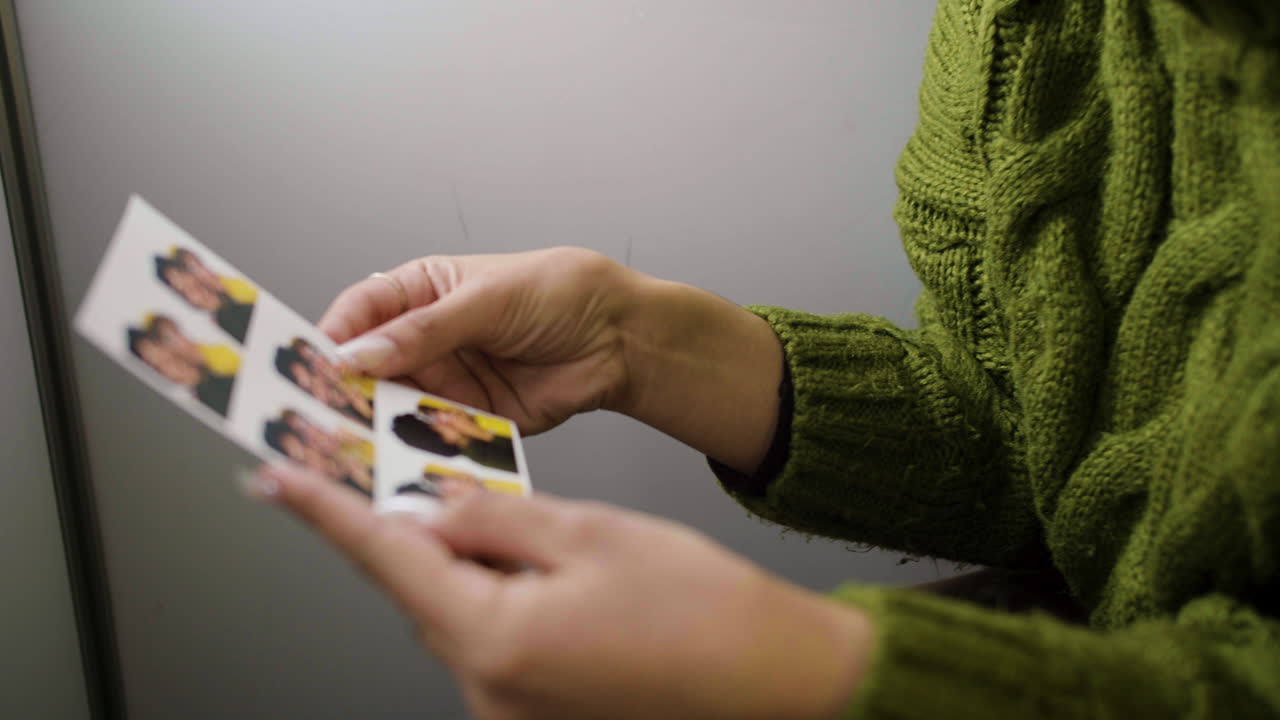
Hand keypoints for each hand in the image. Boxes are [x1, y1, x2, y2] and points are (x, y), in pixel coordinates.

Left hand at [252, 464, 871, 719]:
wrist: (775, 680)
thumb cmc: (703, 611)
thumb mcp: (590, 533)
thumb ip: (495, 516)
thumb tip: (433, 505)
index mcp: (494, 638)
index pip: (385, 557)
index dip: (323, 510)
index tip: (274, 476)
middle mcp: (489, 689)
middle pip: (423, 587)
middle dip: (425, 529)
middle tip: (440, 475)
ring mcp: (510, 709)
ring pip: (460, 611)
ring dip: (475, 564)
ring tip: (533, 530)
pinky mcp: (534, 711)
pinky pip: (492, 639)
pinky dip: (501, 597)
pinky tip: (546, 572)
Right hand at [321, 248, 635, 434]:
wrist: (620, 336)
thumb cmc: (559, 292)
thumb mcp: (487, 299)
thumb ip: (424, 330)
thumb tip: (358, 355)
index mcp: (420, 292)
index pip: (359, 313)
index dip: (331, 337)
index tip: (311, 365)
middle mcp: (425, 340)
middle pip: (367, 369)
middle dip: (345, 391)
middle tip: (320, 415)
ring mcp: (447, 382)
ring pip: (395, 407)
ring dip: (377, 425)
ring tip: (355, 443)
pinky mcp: (471, 420)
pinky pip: (436, 436)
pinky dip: (420, 448)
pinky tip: (405, 459)